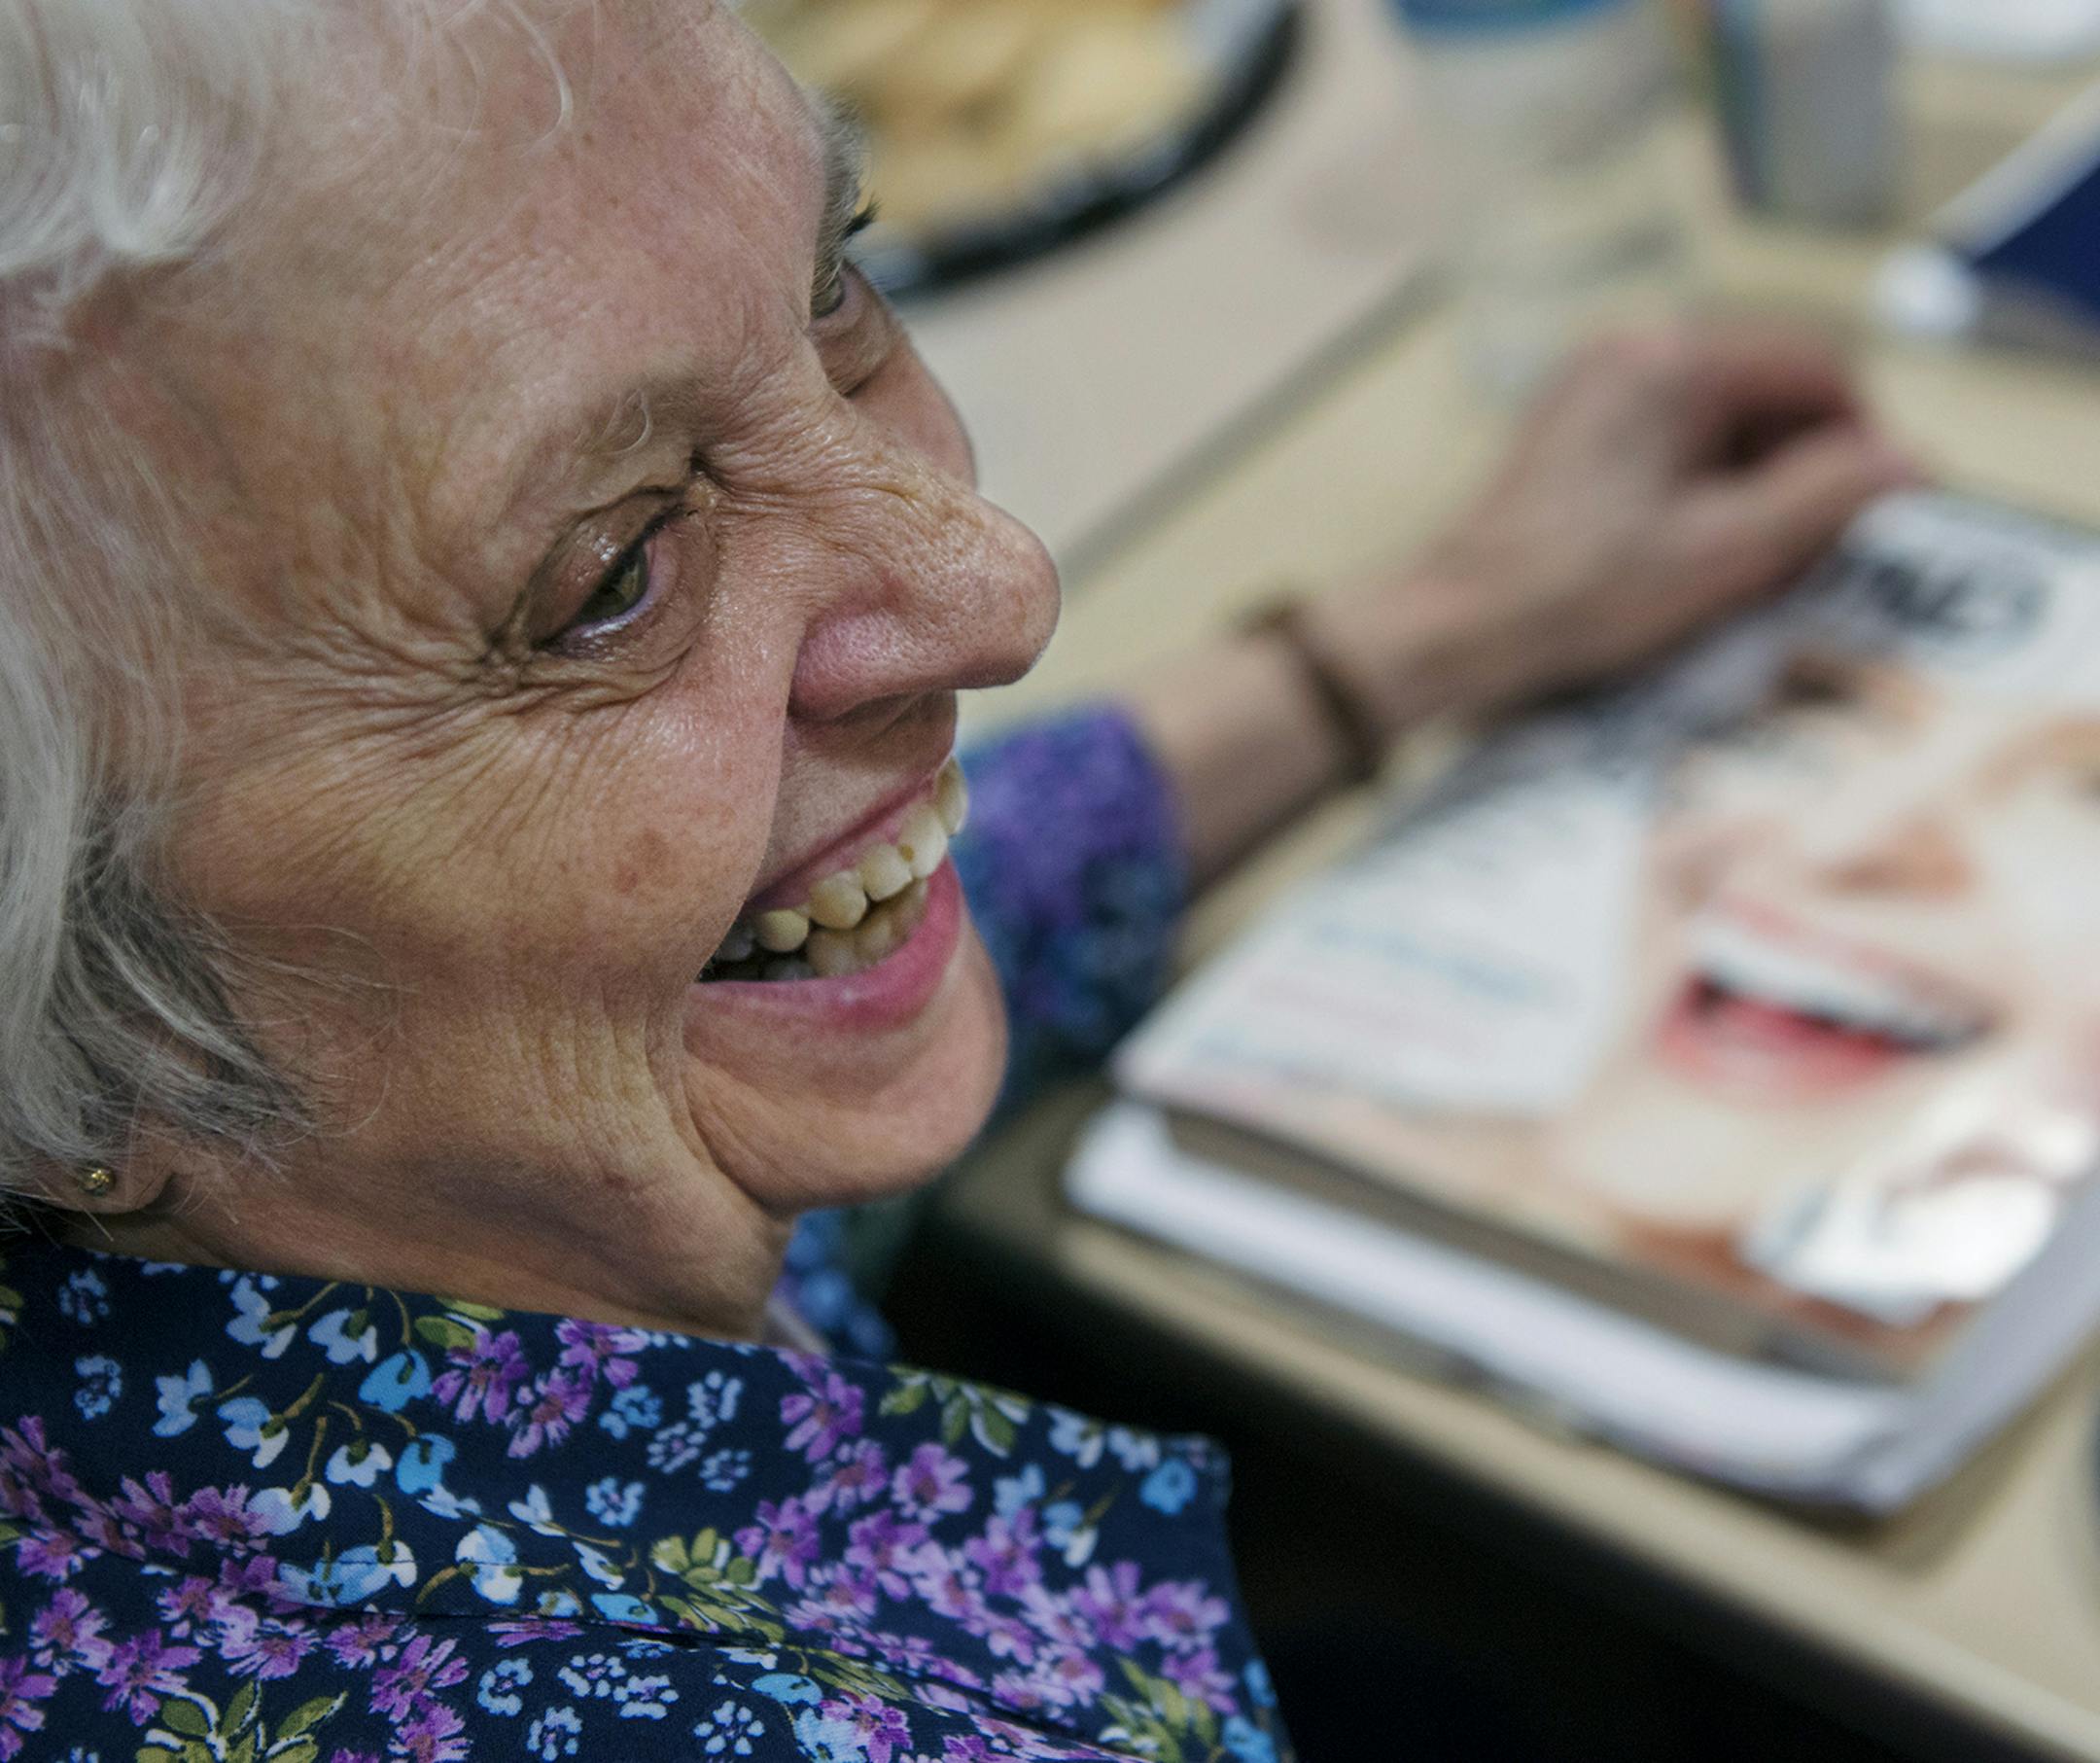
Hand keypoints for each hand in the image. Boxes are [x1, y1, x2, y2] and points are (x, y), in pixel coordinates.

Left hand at [1315, 322, 1920, 729]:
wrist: (1452, 629)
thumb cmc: (1574, 592)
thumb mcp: (1723, 552)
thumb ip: (1825, 498)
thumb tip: (1911, 463)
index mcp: (1670, 358)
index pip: (1816, 369)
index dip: (1865, 440)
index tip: (1885, 511)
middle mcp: (1631, 349)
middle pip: (1772, 392)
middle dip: (1809, 468)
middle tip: (1824, 550)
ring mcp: (1597, 387)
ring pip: (1726, 422)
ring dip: (1761, 487)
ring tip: (1760, 568)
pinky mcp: (1577, 432)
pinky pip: (1676, 444)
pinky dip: (1709, 493)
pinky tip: (1704, 560)